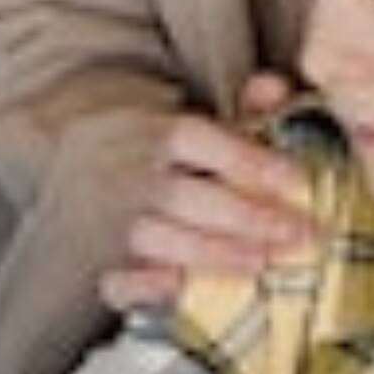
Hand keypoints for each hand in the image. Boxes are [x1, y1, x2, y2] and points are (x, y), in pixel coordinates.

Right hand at [97, 73, 313, 318]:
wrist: (77, 156)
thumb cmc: (154, 144)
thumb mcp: (193, 118)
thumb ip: (241, 108)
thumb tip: (275, 88)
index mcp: (153, 133)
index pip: (195, 139)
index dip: (246, 159)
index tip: (294, 177)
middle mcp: (130, 175)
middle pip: (184, 195)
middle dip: (245, 217)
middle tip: (296, 232)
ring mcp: (112, 219)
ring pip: (157, 237)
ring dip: (212, 252)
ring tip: (261, 261)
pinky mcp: (101, 259)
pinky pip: (115, 278)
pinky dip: (145, 286)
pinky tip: (182, 286)